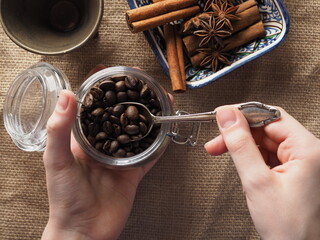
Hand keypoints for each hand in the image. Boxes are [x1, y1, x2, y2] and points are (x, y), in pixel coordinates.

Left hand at [42, 65, 159, 239]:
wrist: (84, 230)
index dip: (99, 89)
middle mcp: (103, 144)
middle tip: (141, 83)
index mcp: (83, 139)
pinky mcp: (134, 171)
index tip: (109, 71)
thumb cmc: (65, 198)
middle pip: (119, 116)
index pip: (91, 107)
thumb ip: (60, 129)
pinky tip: (167, 130)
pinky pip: (150, 154)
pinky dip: (159, 143)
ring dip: (148, 117)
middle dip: (129, 98)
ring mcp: (120, 157)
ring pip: (137, 131)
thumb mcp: (56, 160)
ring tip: (159, 101)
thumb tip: (66, 95)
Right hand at [205, 106, 319, 239]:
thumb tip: (227, 116)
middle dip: (239, 134)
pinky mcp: (292, 170)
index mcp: (308, 150)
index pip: (271, 116)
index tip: (222, 116)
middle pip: (266, 128)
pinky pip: (267, 155)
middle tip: (217, 141)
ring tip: (223, 152)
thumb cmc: (289, 227)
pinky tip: (241, 165)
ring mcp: (301, 162)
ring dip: (242, 146)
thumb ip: (239, 145)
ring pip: (264, 141)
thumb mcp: (257, 181)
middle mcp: (308, 152)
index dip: (244, 114)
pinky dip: (250, 157)